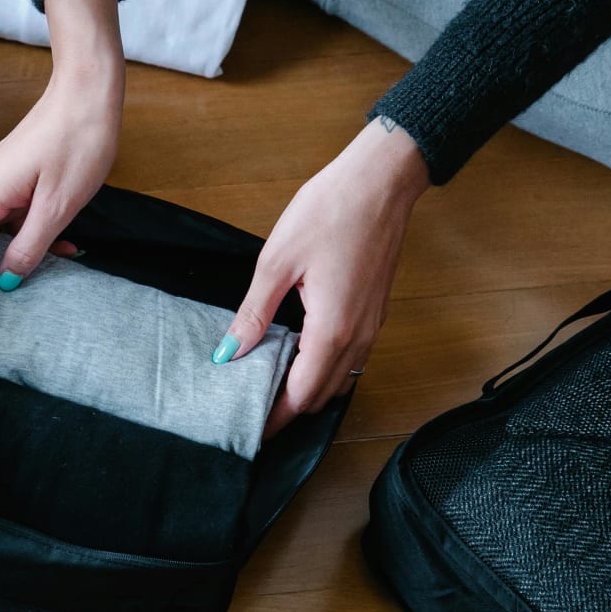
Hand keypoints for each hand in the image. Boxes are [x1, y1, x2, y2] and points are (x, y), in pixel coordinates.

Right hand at [0, 0, 123, 281]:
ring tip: (38, 274)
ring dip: (3, 256)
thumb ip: (28, 248)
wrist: (88, 96)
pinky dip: (22, 237)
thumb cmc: (75, 143)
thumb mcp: (57, 208)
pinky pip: (3, 219)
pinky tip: (57, 247)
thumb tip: (7, 281)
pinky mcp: (8, 183)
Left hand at [214, 118, 429, 434]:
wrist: (382, 181)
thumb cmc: (331, 212)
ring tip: (268, 386)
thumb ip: (253, 314)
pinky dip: (322, 368)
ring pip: (338, 378)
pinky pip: (348, 356)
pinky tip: (294, 353)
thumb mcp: (277, 262)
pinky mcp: (373, 311)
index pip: (301, 396)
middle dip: (289, 410)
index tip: (249, 430)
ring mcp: (371, 325)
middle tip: (252, 411)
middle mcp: (357, 337)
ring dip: (307, 390)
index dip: (275, 419)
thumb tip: (228, 353)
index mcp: (332, 331)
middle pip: (322, 395)